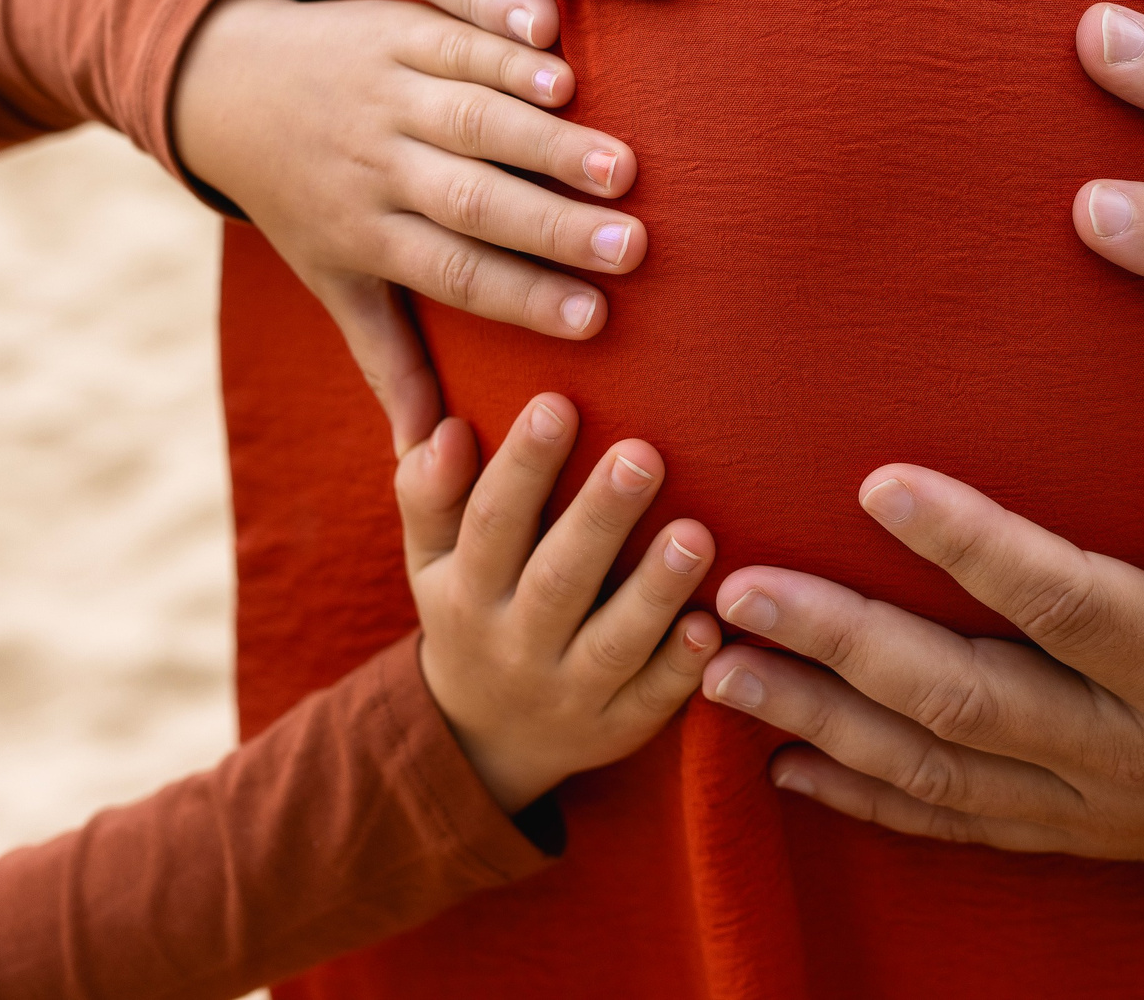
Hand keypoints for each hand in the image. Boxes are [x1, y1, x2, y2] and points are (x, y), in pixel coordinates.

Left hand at [172, 0, 646, 447]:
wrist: (232, 86)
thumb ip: (391, 358)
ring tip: (624, 168)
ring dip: (548, 145)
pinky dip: (508, 61)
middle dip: (552, 226)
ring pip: (469, 122)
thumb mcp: (333, 280)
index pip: (450, 271)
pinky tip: (568, 79)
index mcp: (365, 233)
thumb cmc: (306, 198)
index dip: (521, 295)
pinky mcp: (397, 32)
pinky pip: (455, 47)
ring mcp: (385, 96)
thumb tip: (423, 460)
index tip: (595, 319)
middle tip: (633, 247)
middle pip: (468, 201)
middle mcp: (374, 166)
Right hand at [396, 394, 717, 813]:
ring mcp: (569, 692)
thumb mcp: (432, 559)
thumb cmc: (471, 609)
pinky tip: (711, 626)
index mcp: (466, 591)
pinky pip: (652, 701)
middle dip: (600, 518)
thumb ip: (432, 494)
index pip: (491, 522)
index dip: (523, 466)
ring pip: (613, 643)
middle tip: (643, 454)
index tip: (556, 404)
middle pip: (558, 579)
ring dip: (654, 591)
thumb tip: (447, 430)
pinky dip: (681, 668)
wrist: (485, 739)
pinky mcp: (617, 727)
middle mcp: (515, 643)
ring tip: (695, 534)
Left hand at [697, 444, 1143, 996]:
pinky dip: (863, 797)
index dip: (970, 548)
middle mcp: (1129, 749)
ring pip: (935, 771)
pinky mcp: (1077, 832)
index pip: (1065, 603)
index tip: (879, 481)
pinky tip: (785, 764)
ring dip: (820, 720)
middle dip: (841, 645)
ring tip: (721, 664)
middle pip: (962, 701)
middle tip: (741, 586)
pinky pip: (953, 823)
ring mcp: (1094, 804)